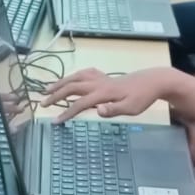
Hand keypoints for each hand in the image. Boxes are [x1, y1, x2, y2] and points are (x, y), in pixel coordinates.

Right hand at [42, 67, 177, 123]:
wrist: (152, 81)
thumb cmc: (142, 98)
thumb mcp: (131, 108)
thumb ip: (113, 110)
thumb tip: (97, 111)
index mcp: (103, 93)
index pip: (79, 104)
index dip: (66, 112)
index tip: (55, 121)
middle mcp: (98, 83)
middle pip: (71, 87)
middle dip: (55, 95)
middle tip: (42, 104)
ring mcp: (100, 78)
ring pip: (75, 78)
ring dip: (60, 83)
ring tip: (48, 90)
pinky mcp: (104, 76)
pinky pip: (84, 73)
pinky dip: (74, 76)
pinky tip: (70, 80)